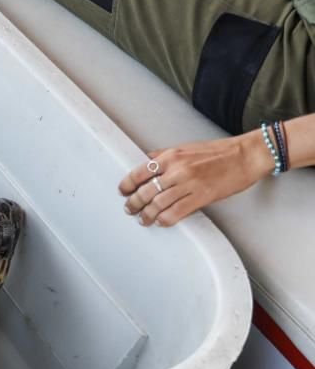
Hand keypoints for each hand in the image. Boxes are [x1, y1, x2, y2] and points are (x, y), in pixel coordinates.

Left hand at [118, 130, 270, 226]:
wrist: (246, 155)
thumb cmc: (219, 151)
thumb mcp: (186, 147)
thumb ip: (164, 154)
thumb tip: (147, 158)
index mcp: (171, 156)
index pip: (139, 172)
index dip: (127, 185)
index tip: (123, 192)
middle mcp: (177, 170)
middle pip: (146, 191)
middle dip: (134, 203)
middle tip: (129, 209)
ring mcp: (189, 184)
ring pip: (158, 204)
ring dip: (147, 215)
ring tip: (143, 219)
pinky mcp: (202, 197)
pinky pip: (177, 212)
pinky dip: (165, 220)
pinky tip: (161, 222)